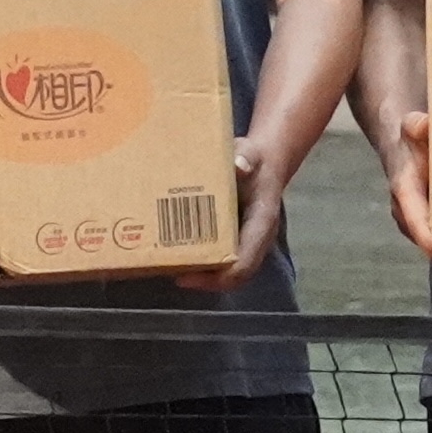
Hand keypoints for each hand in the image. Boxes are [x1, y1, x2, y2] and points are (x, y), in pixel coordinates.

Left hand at [181, 142, 288, 292]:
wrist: (263, 164)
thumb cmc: (255, 159)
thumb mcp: (250, 152)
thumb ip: (245, 155)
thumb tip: (239, 165)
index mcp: (262, 224)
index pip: (244, 264)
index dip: (217, 277)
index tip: (186, 276)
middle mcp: (256, 240)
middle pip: (233, 275)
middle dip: (203, 279)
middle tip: (169, 272)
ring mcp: (247, 243)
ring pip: (227, 270)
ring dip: (199, 273)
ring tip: (168, 266)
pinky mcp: (236, 240)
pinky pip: (221, 259)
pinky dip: (200, 261)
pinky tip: (175, 252)